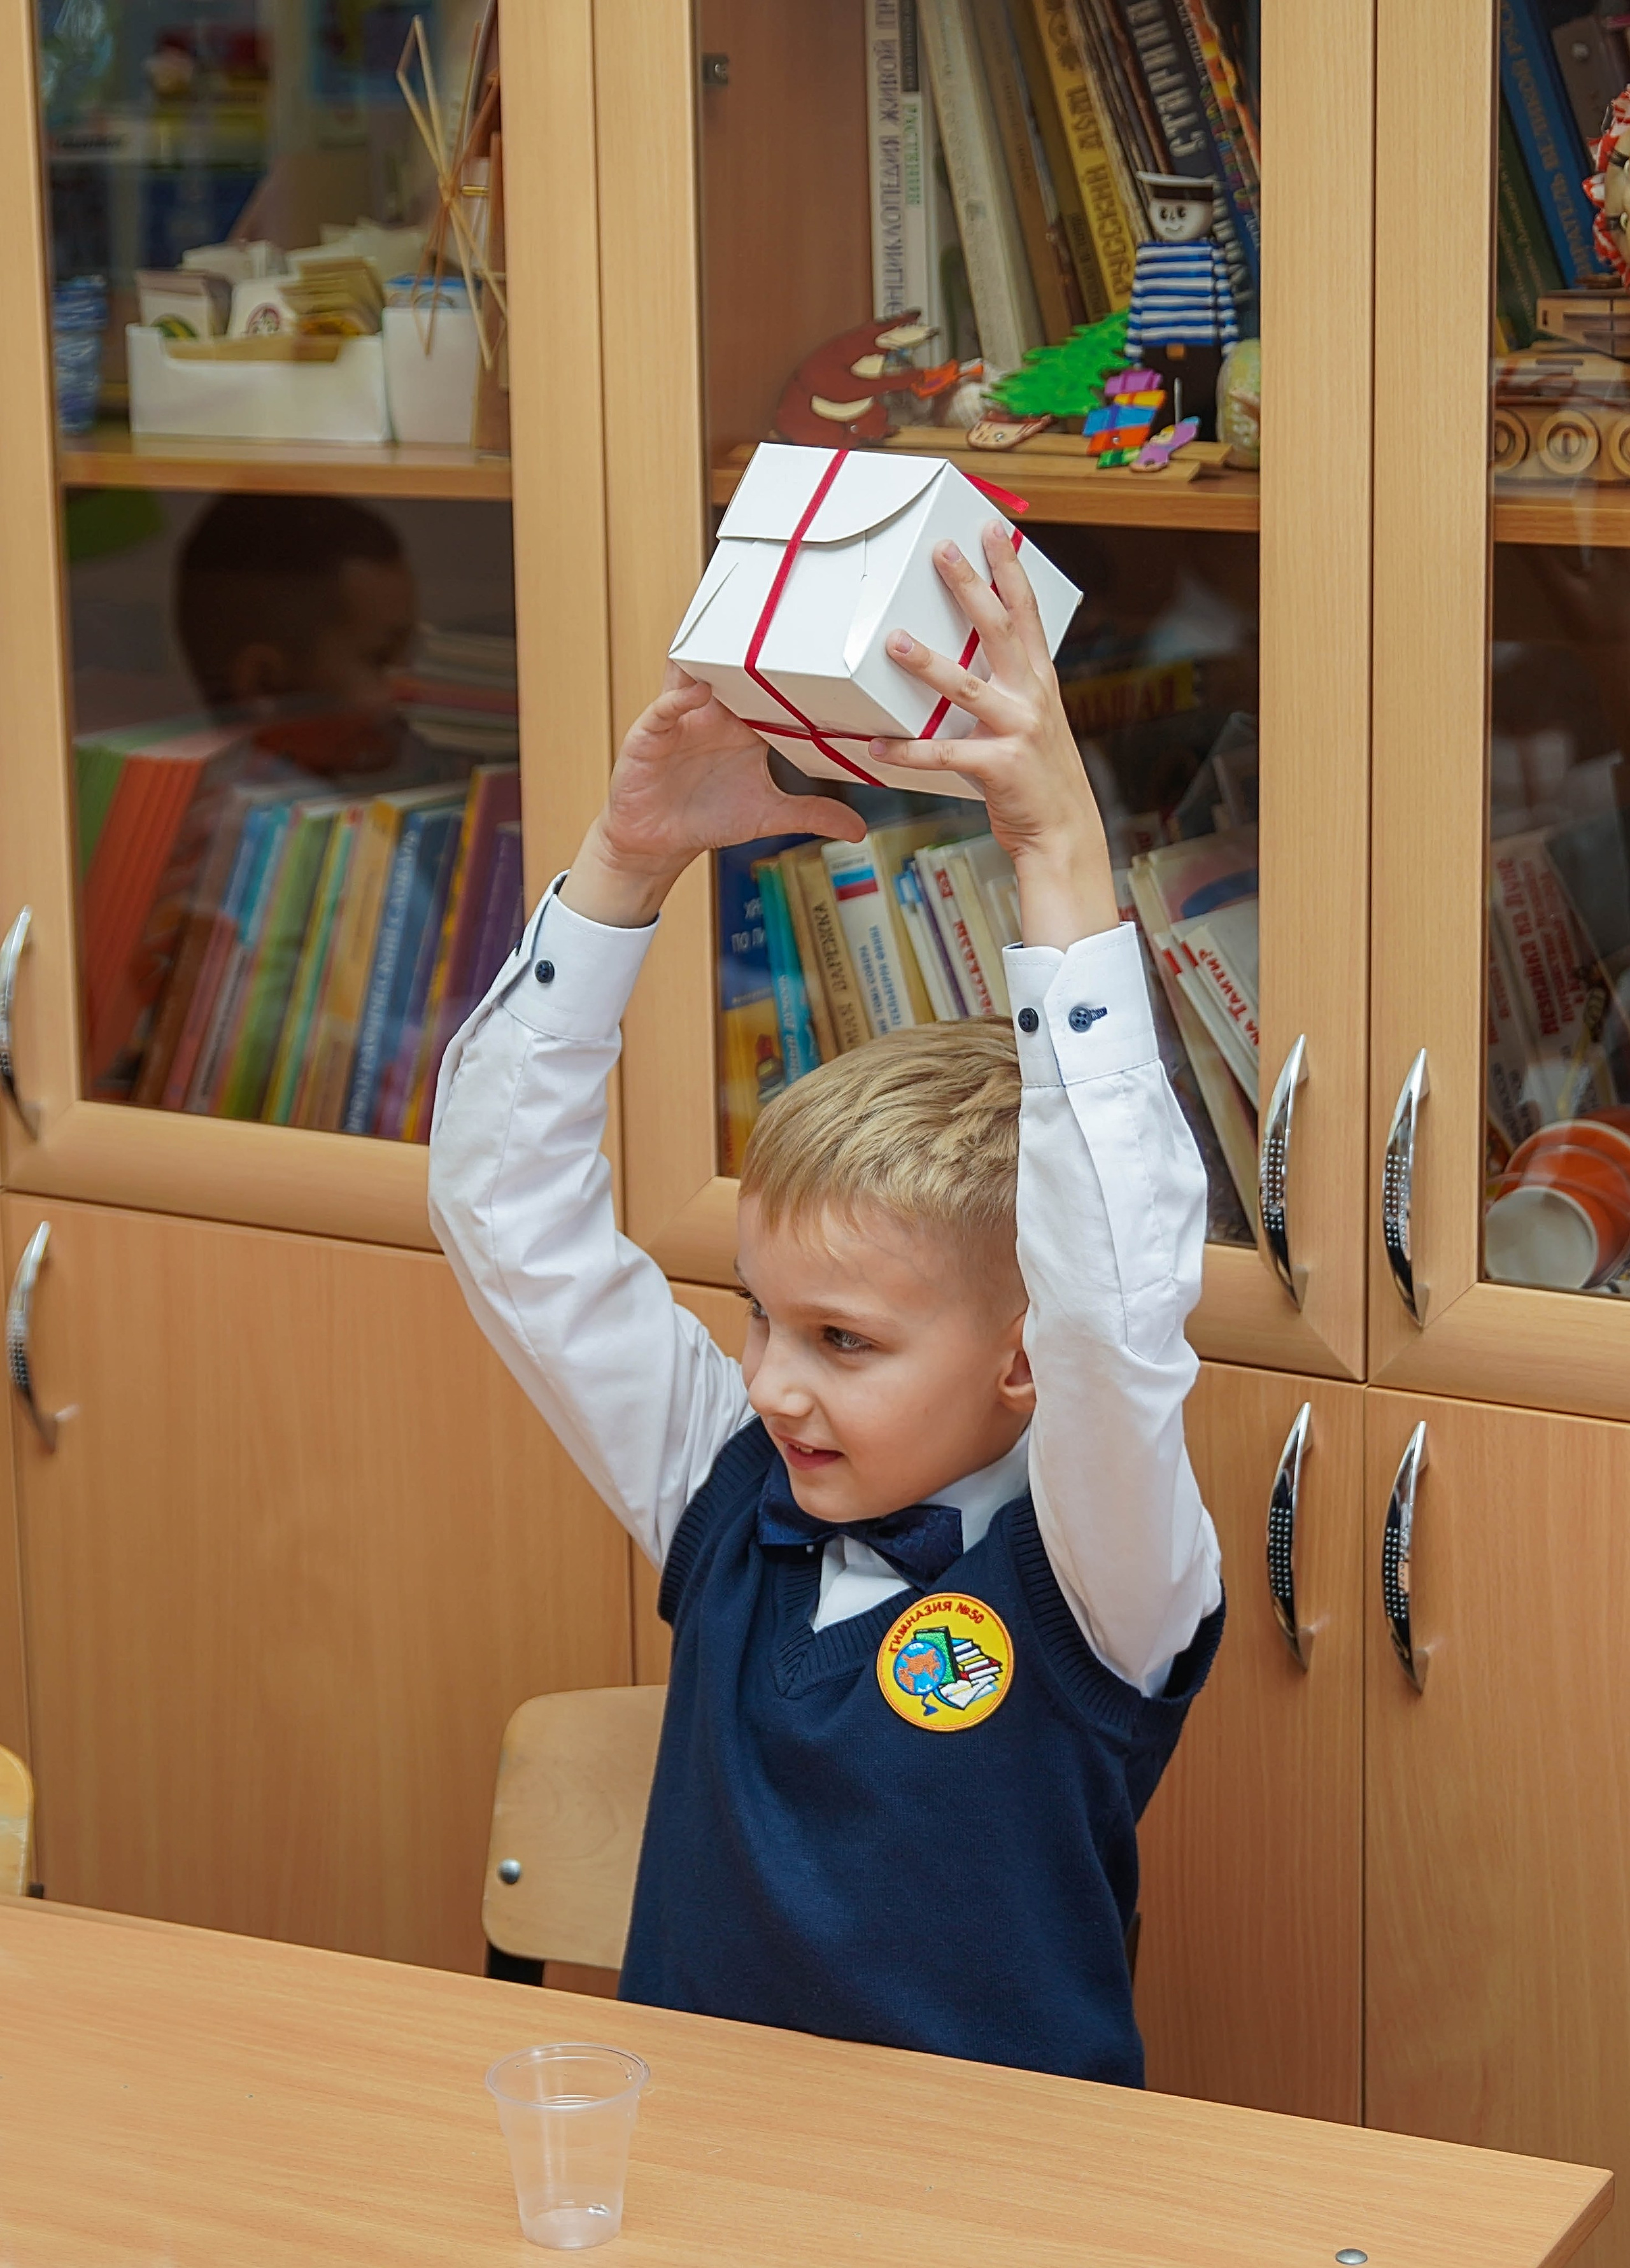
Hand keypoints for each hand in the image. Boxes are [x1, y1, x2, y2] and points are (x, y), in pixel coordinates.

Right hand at [561, 664, 865, 927]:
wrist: (658, 842)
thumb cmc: (708, 818)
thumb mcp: (768, 814)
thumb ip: (812, 814)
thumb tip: (858, 829)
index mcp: (742, 726)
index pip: (770, 687)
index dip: (793, 670)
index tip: (823, 649)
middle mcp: (713, 714)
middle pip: (733, 670)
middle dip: (752, 647)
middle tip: (781, 622)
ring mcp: (682, 720)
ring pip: (694, 675)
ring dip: (710, 657)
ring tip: (732, 635)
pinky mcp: (652, 735)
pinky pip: (666, 707)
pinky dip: (681, 697)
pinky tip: (699, 690)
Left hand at [873, 524, 1116, 947]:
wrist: (1064, 834)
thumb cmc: (1039, 780)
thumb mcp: (1031, 725)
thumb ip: (1006, 693)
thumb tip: (968, 666)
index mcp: (1039, 682)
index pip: (1026, 613)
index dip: (1010, 570)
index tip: (993, 530)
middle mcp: (1033, 697)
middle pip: (999, 629)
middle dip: (971, 587)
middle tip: (942, 551)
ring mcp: (1018, 730)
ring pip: (967, 686)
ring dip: (928, 663)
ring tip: (895, 641)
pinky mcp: (999, 766)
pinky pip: (944, 754)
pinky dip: (908, 751)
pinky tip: (877, 745)